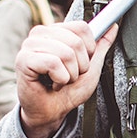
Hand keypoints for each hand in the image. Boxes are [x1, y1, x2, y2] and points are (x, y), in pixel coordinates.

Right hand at [15, 21, 118, 137]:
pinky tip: (51, 84)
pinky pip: (53, 63)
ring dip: (69, 75)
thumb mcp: (91, 66)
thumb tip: (113, 26)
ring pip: (66, 54)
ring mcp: (29, 45)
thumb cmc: (68, 90)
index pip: (81, 27)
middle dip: (79, 66)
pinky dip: (59, 79)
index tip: (81, 63)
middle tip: (68, 76)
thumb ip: (101, 45)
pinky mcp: (23, 59)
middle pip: (76, 41)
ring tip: (60, 80)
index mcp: (55, 30)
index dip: (89, 49)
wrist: (52, 112)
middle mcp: (40, 33)